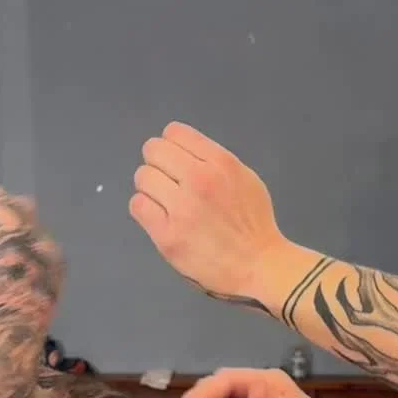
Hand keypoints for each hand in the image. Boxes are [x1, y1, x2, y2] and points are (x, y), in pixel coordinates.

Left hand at [130, 122, 284, 300]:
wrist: (259, 265)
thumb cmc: (254, 223)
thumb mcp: (244, 178)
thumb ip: (214, 162)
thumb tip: (182, 153)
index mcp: (221, 163)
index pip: (174, 132)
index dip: (171, 146)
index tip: (174, 161)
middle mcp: (200, 180)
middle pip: (153, 150)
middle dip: (157, 164)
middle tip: (167, 183)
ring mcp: (182, 208)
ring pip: (142, 177)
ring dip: (151, 188)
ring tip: (165, 203)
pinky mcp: (168, 235)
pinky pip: (138, 206)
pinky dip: (145, 209)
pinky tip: (160, 218)